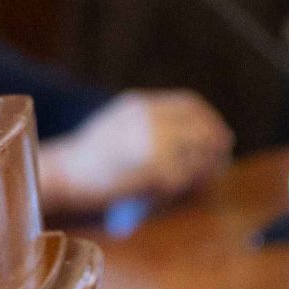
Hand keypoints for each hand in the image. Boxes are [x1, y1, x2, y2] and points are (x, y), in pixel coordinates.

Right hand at [36, 91, 231, 216]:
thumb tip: (194, 132)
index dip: (208, 117)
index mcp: (140, 105)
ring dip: (208, 163)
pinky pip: (186, 176)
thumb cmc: (91, 153)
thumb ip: (151, 122)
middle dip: (216, 142)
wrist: (67, 173)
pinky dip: (191, 181)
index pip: (189, 103)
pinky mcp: (156, 171)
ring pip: (198, 152)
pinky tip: (186, 186)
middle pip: (200, 126)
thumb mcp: (120, 122)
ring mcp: (153, 144)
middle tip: (222, 156)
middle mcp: (149, 119)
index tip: (218, 132)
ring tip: (210, 172)